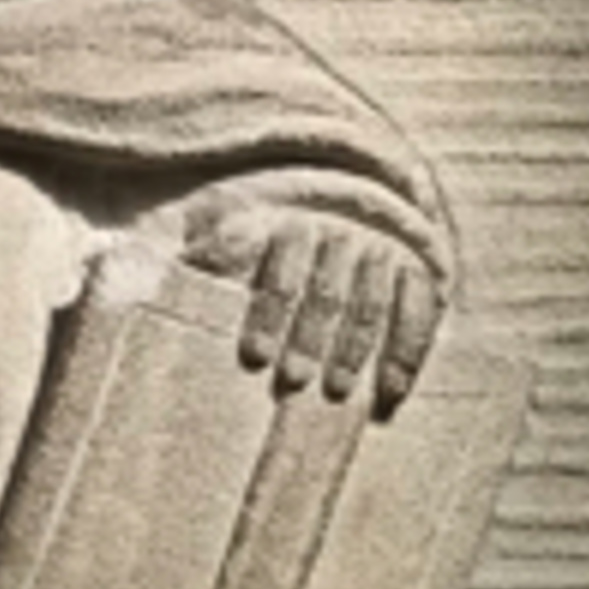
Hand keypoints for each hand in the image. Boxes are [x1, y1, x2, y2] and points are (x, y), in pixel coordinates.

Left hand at [185, 200, 441, 409]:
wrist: (355, 195)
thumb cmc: (275, 230)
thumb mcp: (235, 223)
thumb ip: (213, 246)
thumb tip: (169, 263)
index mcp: (294, 224)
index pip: (281, 274)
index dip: (268, 316)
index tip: (254, 357)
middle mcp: (343, 232)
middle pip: (327, 293)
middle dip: (309, 340)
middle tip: (292, 381)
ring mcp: (384, 249)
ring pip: (371, 305)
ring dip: (353, 351)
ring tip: (335, 392)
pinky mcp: (420, 268)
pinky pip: (417, 312)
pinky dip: (406, 353)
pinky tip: (389, 393)